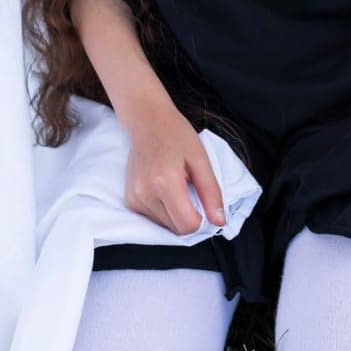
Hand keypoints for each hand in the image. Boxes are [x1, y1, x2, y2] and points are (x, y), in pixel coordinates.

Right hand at [123, 100, 225, 234]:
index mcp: (165, 183)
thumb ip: (211, 192)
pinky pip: (153, 218)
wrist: (148, 121)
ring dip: (176, 213)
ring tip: (176, 186)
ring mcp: (134, 198)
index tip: (203, 201)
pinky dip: (164, 210)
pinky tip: (164, 188)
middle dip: (188, 215)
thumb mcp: (201, 159)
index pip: (187, 225)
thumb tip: (220, 221)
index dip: (201, 219)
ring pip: (165, 226)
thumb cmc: (177, 136)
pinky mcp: (129, 200)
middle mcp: (145, 194)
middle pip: (176, 228)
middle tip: (190, 188)